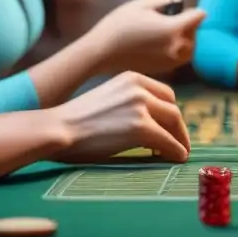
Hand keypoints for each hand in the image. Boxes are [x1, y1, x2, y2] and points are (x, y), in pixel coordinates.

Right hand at [51, 71, 190, 162]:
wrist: (57, 129)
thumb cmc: (75, 121)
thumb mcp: (107, 98)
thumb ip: (128, 102)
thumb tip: (148, 120)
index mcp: (131, 78)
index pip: (164, 93)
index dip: (170, 112)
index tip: (172, 126)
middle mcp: (138, 88)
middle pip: (172, 106)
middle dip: (178, 127)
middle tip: (180, 142)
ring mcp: (141, 106)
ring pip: (174, 121)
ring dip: (180, 139)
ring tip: (178, 152)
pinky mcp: (141, 127)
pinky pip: (168, 141)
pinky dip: (176, 150)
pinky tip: (176, 158)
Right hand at [90, 0, 205, 74]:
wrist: (102, 53)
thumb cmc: (120, 25)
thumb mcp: (142, 4)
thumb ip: (164, 1)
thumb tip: (175, 3)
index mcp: (174, 28)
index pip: (199, 16)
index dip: (192, 10)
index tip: (179, 9)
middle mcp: (177, 47)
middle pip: (194, 33)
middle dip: (187, 24)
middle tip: (169, 19)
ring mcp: (171, 61)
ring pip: (189, 48)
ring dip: (183, 38)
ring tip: (165, 31)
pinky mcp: (164, 69)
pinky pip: (178, 57)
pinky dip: (174, 49)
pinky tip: (157, 43)